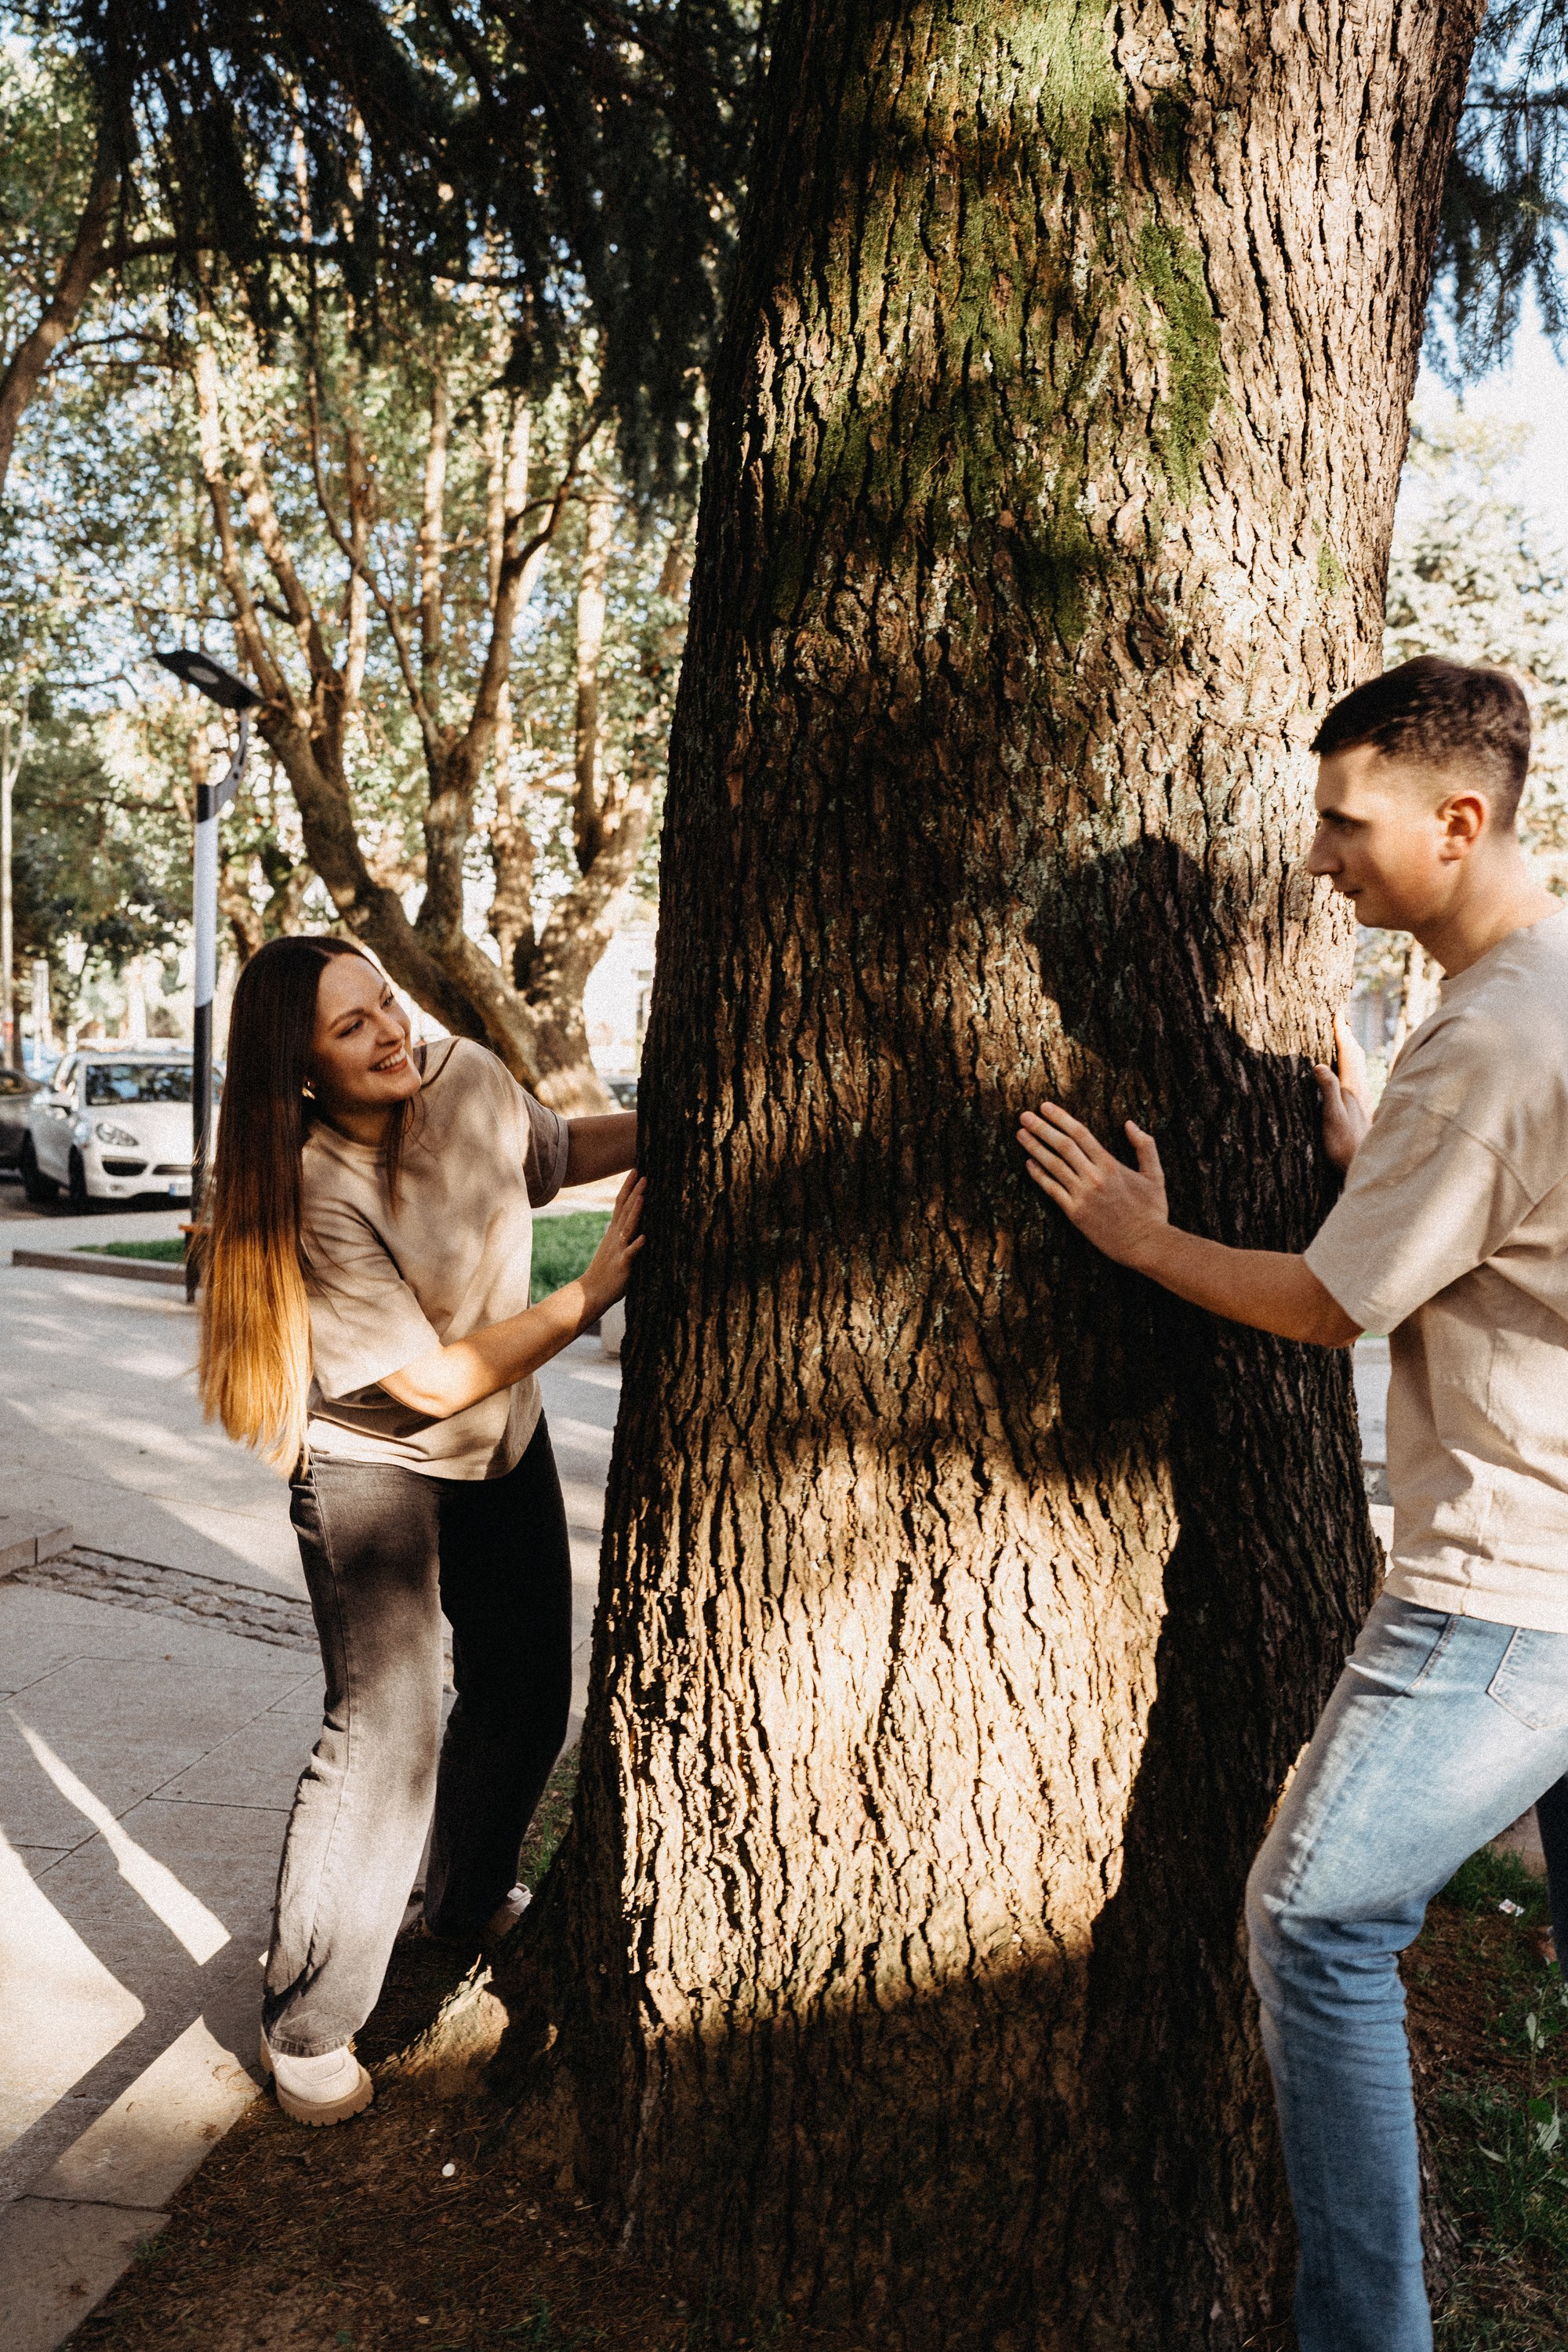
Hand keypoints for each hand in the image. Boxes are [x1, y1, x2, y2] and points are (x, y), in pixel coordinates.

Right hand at [578, 1170, 645, 1315]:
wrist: (590, 1292)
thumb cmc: (606, 1270)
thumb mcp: (614, 1246)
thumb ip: (623, 1232)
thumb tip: (635, 1219)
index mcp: (614, 1231)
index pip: (620, 1204)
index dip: (628, 1187)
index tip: (637, 1170)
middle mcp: (615, 1237)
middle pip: (625, 1211)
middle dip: (634, 1192)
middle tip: (644, 1175)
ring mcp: (618, 1250)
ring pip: (627, 1228)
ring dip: (635, 1213)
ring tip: (643, 1198)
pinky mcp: (622, 1265)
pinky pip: (630, 1254)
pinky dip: (636, 1245)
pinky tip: (644, 1237)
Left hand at [1016, 1103, 1168, 1267]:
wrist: (1146, 1244)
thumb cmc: (1152, 1210)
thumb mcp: (1155, 1174)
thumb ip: (1145, 1146)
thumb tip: (1129, 1124)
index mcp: (1110, 1164)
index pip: (1080, 1133)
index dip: (1060, 1118)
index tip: (1045, 1107)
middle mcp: (1093, 1177)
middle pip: (1062, 1145)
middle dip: (1041, 1127)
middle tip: (1024, 1115)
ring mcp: (1082, 1195)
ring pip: (1053, 1165)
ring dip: (1034, 1147)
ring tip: (1020, 1134)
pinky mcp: (1074, 1213)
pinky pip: (1052, 1190)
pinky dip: (1039, 1175)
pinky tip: (1029, 1164)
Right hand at [1313, 1008, 1370, 1173]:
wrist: (1360, 1169)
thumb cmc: (1343, 1147)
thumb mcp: (1331, 1119)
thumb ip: (1328, 1091)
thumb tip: (1319, 1064)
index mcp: (1351, 1090)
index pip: (1348, 1054)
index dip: (1341, 1034)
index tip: (1337, 1015)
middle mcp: (1360, 1092)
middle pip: (1357, 1058)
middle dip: (1348, 1038)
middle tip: (1341, 1021)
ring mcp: (1362, 1101)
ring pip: (1359, 1068)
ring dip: (1352, 1051)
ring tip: (1346, 1040)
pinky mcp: (1360, 1110)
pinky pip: (1358, 1078)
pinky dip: (1353, 1066)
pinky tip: (1350, 1074)